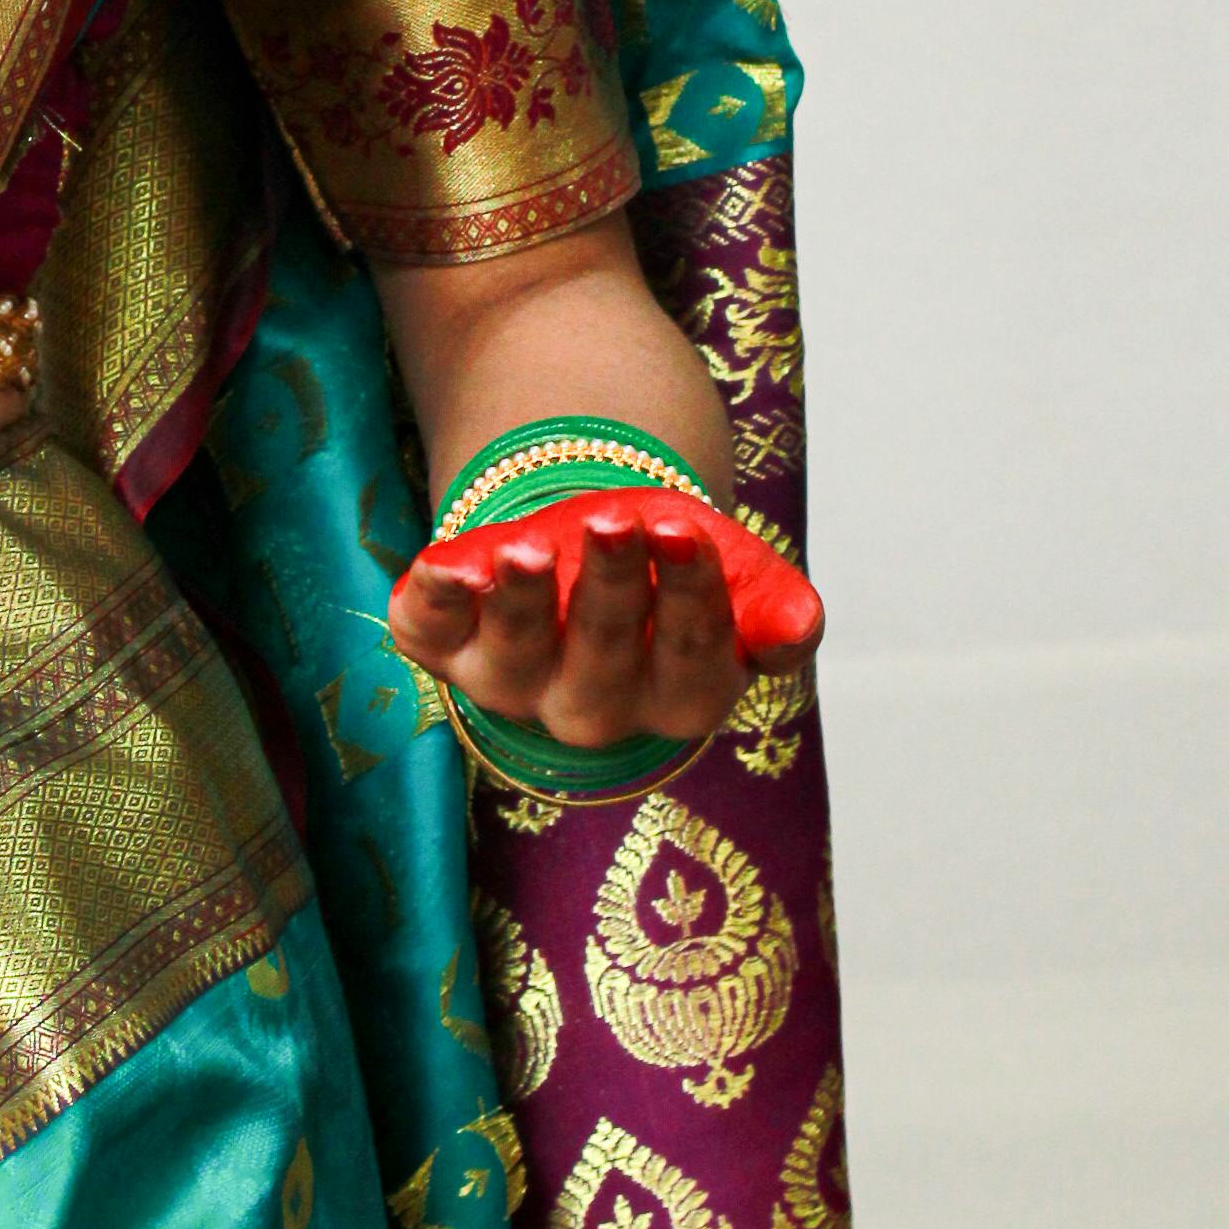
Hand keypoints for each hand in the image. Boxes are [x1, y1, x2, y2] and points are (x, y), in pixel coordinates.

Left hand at [384, 491, 821, 762]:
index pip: (693, 663)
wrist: (588, 539)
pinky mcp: (443, 648)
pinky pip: (429, 638)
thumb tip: (798, 628)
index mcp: (676, 700)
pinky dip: (434, 603)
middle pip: (604, 663)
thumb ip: (773, 609)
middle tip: (612, 519)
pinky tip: (446, 565)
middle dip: (609, 591)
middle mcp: (591, 708)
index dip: (690, 597)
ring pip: (515, 662)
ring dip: (521, 604)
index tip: (681, 527)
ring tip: (526, 547)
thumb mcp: (737, 579)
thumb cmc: (672, 567)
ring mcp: (511, 684)